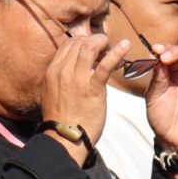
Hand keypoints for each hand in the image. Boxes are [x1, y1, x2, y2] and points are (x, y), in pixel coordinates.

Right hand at [40, 30, 126, 146]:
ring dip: (102, 42)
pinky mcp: (92, 87)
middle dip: (93, 41)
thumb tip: (72, 68)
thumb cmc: (61, 118)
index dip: (82, 41)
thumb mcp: (52, 92)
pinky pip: (105, 64)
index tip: (93, 48)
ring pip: (89, 46)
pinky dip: (116, 52)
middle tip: (104, 48)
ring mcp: (76, 78)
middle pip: (79, 42)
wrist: (64, 138)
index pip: (67, 44)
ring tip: (111, 48)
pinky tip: (125, 45)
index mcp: (52, 71)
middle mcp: (62, 70)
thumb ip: (61, 77)